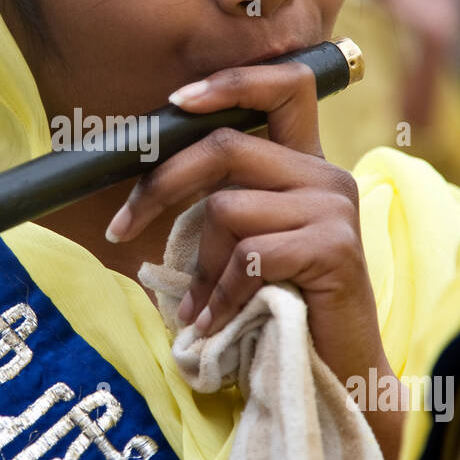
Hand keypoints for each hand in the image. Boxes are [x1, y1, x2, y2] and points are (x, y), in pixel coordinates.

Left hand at [106, 60, 390, 379]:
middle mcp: (327, 177)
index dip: (231, 81)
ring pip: (226, 208)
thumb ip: (223, 205)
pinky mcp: (334, 248)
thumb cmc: (281, 312)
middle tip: (120, 227)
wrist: (339, 377)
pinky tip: (217, 323)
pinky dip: (220, 295)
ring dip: (198, 265)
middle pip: (226, 145)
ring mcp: (334, 210)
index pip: (286, 84)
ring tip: (200, 308)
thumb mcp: (246, 248)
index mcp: (306, 168)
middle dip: (160, 185)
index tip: (173, 102)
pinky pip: (247, 256)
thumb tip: (149, 185)